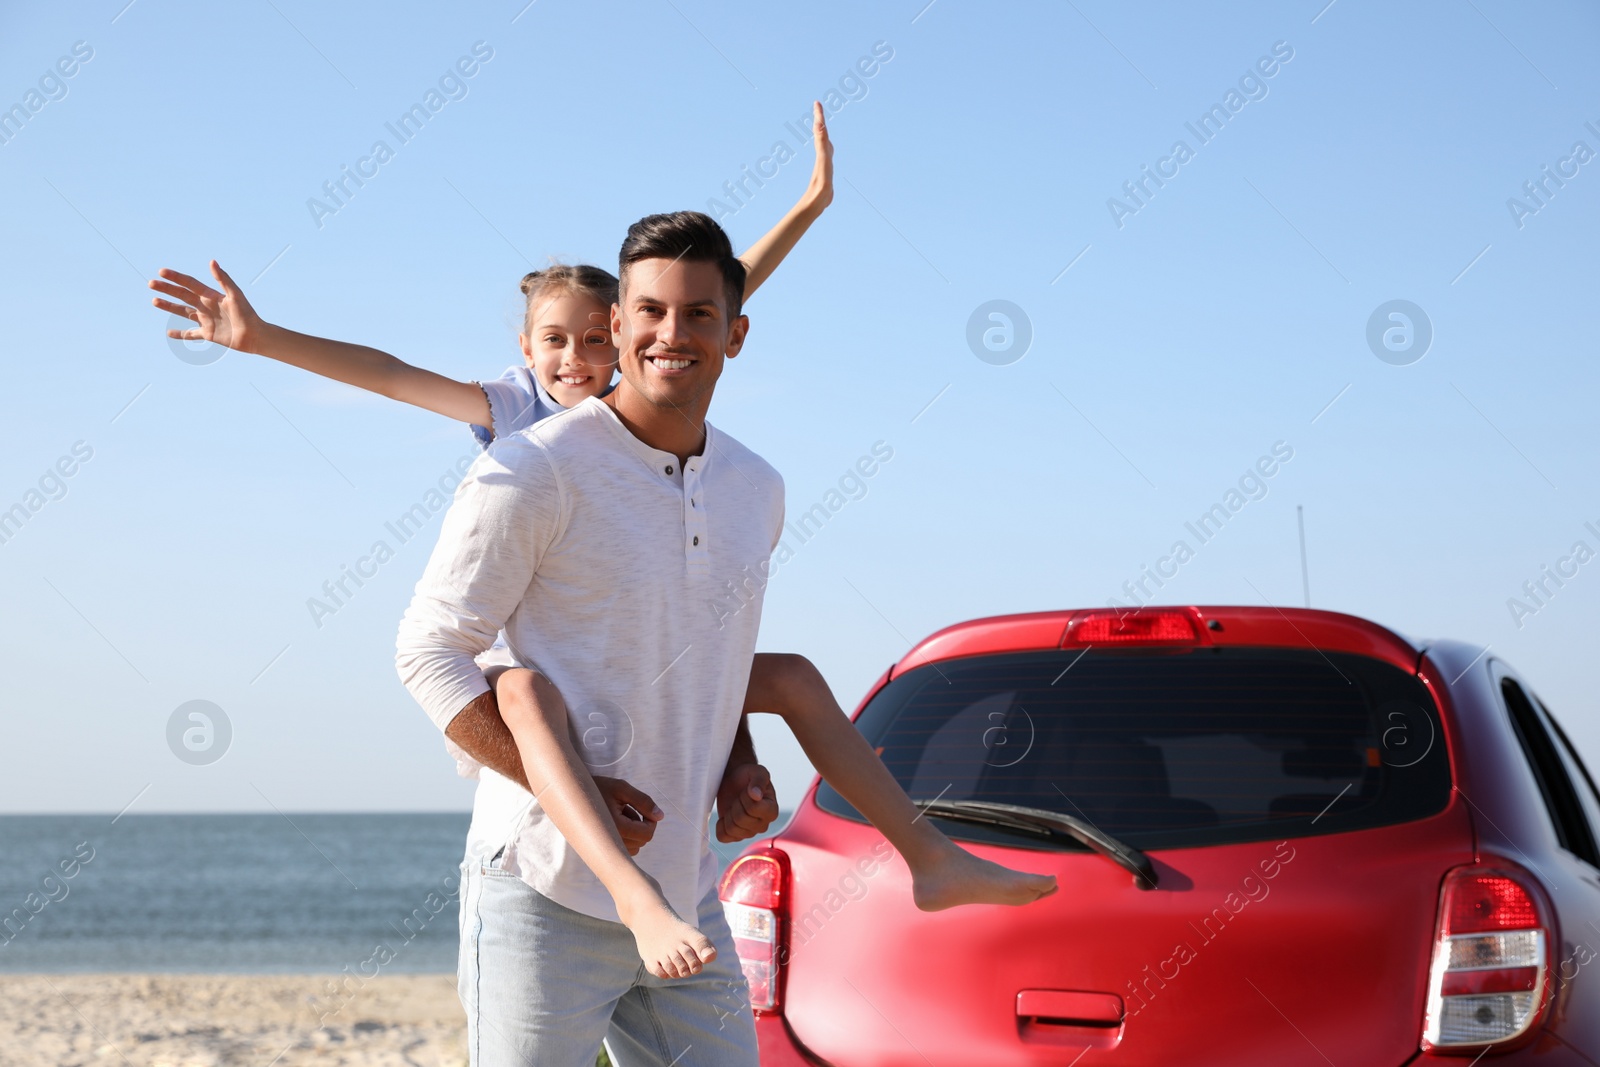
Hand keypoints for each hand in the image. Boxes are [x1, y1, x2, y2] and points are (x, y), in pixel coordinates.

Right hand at [148, 260, 263, 352]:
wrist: (255, 335)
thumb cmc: (247, 313)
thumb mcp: (235, 294)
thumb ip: (223, 279)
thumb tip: (212, 261)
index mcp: (211, 295)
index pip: (190, 283)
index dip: (176, 277)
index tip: (161, 271)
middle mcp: (206, 306)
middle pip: (183, 295)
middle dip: (167, 289)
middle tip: (151, 283)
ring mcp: (206, 320)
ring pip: (183, 312)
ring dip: (169, 306)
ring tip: (154, 301)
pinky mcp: (208, 334)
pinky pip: (191, 334)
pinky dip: (181, 334)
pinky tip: (169, 333)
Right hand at [593, 775, 663, 855]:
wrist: (571, 796)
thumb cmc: (597, 788)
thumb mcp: (622, 788)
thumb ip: (643, 801)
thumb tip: (660, 816)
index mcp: (617, 827)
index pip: (647, 834)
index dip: (651, 820)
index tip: (642, 808)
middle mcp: (610, 841)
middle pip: (642, 841)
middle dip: (641, 824)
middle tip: (627, 808)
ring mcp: (605, 847)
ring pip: (635, 847)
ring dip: (633, 831)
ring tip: (619, 815)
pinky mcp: (601, 848)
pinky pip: (624, 850)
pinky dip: (626, 838)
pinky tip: (615, 823)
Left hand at [715, 762, 778, 842]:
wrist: (735, 780)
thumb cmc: (748, 776)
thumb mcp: (757, 771)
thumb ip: (759, 780)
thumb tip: (756, 795)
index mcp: (772, 811)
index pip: (753, 809)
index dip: (744, 797)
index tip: (746, 790)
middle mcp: (763, 825)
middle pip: (740, 819)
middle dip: (735, 804)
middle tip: (739, 797)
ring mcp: (749, 833)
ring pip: (731, 829)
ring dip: (728, 814)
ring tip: (734, 806)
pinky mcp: (736, 837)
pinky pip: (723, 837)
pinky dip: (720, 826)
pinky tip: (726, 816)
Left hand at [804, 100, 832, 211]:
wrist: (816, 202)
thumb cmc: (820, 184)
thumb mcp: (823, 161)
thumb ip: (822, 143)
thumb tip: (818, 127)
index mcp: (821, 151)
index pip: (820, 129)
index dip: (819, 116)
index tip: (816, 103)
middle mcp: (822, 154)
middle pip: (821, 132)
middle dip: (820, 119)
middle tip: (818, 107)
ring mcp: (823, 161)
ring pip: (823, 142)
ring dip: (822, 131)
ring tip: (821, 122)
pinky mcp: (825, 170)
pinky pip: (826, 153)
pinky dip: (826, 146)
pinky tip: (827, 148)